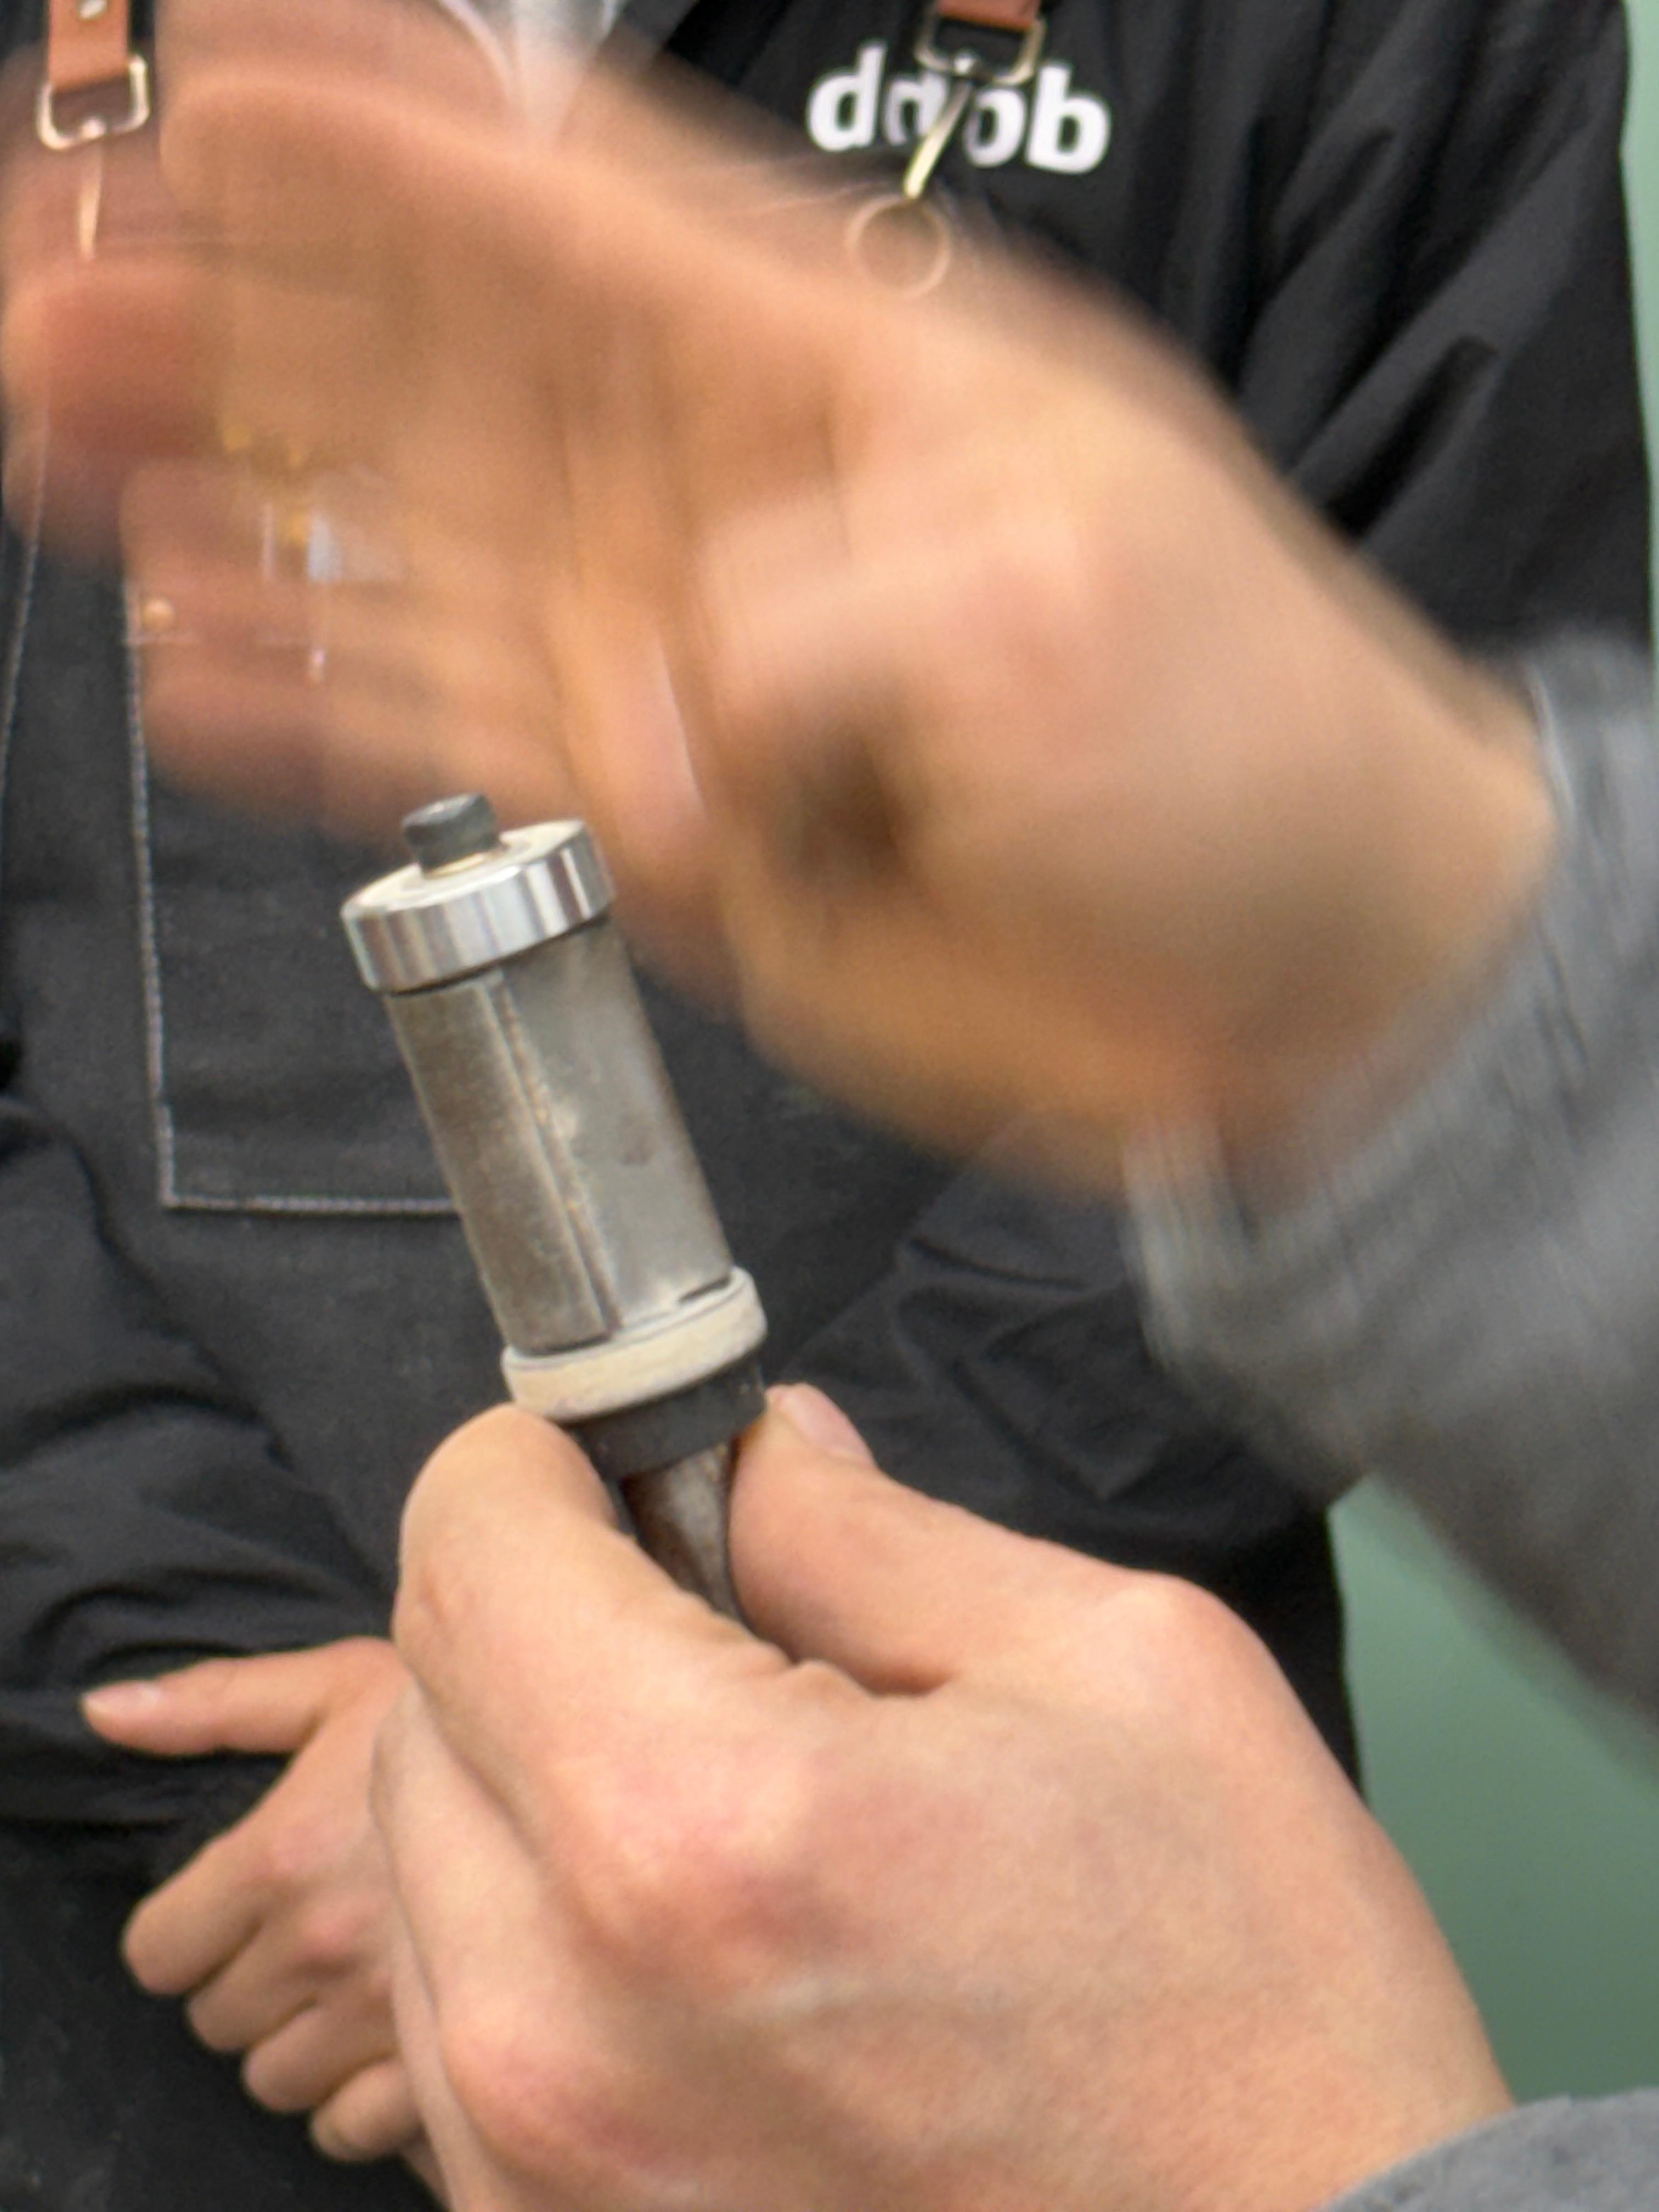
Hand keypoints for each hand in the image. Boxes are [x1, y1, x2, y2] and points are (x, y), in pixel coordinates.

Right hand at [1, 7, 1552, 1153]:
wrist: (1289, 975)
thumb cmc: (1246, 744)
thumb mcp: (1060, 609)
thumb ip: (812, 635)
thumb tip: (640, 744)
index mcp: (825, 369)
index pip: (568, 204)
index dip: (382, 136)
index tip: (198, 75)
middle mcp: (711, 498)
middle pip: (424, 365)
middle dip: (234, 310)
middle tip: (48, 260)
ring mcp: (667, 663)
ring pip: (398, 551)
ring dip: (228, 493)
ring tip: (58, 428)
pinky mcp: (652, 822)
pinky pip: (446, 746)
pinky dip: (319, 710)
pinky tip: (191, 656)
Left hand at [82, 1637, 427, 2167]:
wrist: (592, 1759)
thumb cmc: (452, 1718)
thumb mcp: (334, 1684)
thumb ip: (215, 1703)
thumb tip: (108, 1712)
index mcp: (282, 1858)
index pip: (160, 1953)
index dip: (183, 1930)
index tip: (230, 1906)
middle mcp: (322, 1945)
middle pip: (217, 2022)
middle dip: (246, 1982)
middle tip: (303, 1932)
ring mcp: (381, 2015)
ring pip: (275, 2081)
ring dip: (297, 2042)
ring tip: (348, 1980)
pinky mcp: (440, 2064)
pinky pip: (347, 2128)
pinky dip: (354, 2098)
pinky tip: (385, 2035)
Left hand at [377, 1392, 1508, 2211]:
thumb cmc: (1245, 1990)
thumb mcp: (1112, 1664)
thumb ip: (873, 1530)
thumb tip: (749, 1450)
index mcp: (693, 1826)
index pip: (469, 1554)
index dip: (528, 1463)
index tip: (603, 1456)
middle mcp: (558, 2017)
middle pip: (418, 1703)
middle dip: (535, 1609)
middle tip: (694, 1607)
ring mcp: (537, 2164)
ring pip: (421, 1862)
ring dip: (529, 1770)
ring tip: (719, 1778)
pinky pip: (459, 2018)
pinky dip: (536, 1924)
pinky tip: (699, 1922)